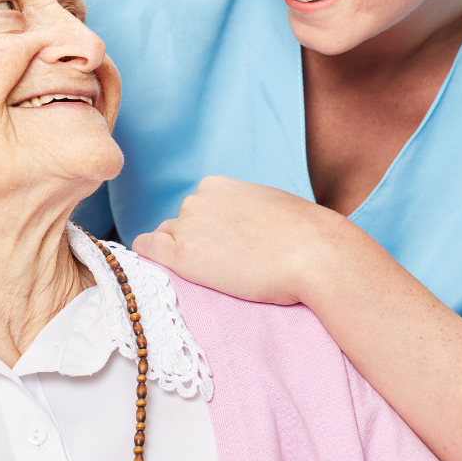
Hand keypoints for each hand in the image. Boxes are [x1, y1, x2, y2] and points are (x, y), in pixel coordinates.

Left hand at [131, 177, 357, 306]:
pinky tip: (161, 271)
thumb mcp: (270, 207)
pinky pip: (146, 249)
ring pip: (166, 240)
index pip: (196, 208)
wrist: (315, 253)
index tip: (224, 249)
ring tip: (214, 275)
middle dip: (194, 242)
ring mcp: (187, 226)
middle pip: (179, 224)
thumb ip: (245, 211)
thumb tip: (243, 229)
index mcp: (218, 185)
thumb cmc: (305, 236)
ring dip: (181, 255)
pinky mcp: (182, 254)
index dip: (207, 231)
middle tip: (223, 265)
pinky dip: (149, 258)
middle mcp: (197, 199)